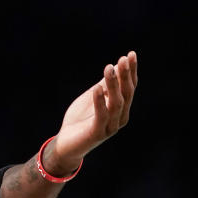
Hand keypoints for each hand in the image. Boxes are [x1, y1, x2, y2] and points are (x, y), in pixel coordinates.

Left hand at [43, 51, 138, 175]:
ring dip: (113, 85)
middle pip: (126, 94)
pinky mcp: (97, 133)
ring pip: (116, 103)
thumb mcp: (92, 97)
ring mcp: (110, 127)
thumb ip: (104, 86)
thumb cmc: (80, 119)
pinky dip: (99, 101)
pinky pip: (101, 116)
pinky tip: (97, 88)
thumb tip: (115, 67)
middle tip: (123, 59)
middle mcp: (119, 118)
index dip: (131, 71)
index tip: (131, 54)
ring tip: (108, 68)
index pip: (129, 87)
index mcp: (120, 108)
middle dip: (125, 76)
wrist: (66, 143)